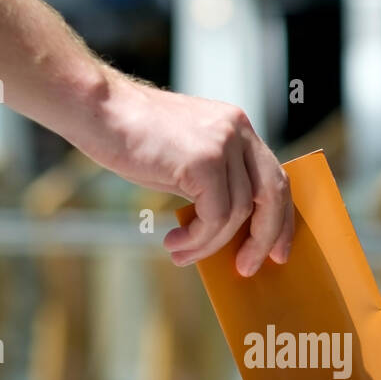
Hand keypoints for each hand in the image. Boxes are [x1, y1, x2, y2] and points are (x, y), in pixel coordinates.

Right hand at [86, 72, 293, 275]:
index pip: (275, 177)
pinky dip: (198, 239)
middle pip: (271, 195)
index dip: (281, 218)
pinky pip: (215, 217)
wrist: (99, 111)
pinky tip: (174, 243)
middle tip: (247, 268)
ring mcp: (222, 143)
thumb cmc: (135, 140)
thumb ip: (215, 184)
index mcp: (238, 128)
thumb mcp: (187, 160)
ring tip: (182, 253)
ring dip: (209, 244)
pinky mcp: (203, 160)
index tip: (278, 251)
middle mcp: (238, 131)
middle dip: (264, 238)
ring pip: (236, 214)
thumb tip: (232, 233)